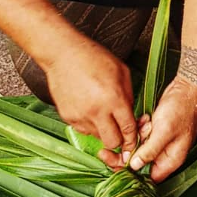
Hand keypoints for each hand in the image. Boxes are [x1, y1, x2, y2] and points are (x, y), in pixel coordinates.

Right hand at [45, 38, 137, 154]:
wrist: (63, 54)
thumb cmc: (93, 58)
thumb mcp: (122, 71)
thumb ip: (129, 96)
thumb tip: (131, 115)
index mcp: (113, 98)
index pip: (128, 129)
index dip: (133, 138)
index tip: (134, 141)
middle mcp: (96, 111)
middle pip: (112, 142)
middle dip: (119, 140)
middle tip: (120, 131)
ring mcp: (80, 116)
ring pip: (97, 137)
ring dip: (103, 130)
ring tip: (102, 113)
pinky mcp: (68, 117)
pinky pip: (83, 130)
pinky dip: (90, 125)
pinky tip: (90, 109)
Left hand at [117, 76, 196, 181]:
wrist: (188, 88)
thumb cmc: (182, 109)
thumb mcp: (165, 131)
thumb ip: (150, 151)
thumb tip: (134, 166)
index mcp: (171, 160)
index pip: (148, 176)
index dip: (131, 172)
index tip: (117, 162)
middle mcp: (166, 154)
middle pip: (140, 162)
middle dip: (129, 152)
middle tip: (116, 145)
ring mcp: (161, 142)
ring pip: (139, 147)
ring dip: (137, 135)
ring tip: (146, 123)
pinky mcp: (157, 131)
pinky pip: (142, 134)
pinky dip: (140, 127)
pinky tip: (146, 118)